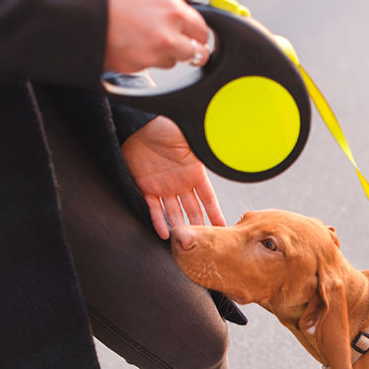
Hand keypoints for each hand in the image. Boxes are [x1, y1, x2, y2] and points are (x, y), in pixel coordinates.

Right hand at [104, 0, 215, 72]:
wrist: (73, 6)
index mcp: (174, 12)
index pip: (202, 30)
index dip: (196, 28)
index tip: (190, 27)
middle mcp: (167, 37)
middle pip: (196, 53)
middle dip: (189, 46)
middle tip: (174, 36)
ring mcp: (152, 55)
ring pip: (173, 62)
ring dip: (167, 53)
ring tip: (146, 35)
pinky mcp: (135, 68)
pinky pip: (150, 67)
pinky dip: (144, 58)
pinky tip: (131, 42)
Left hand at [121, 116, 226, 237]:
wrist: (139, 123)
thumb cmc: (168, 127)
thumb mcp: (192, 140)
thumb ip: (206, 151)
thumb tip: (229, 152)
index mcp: (195, 173)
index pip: (209, 199)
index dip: (215, 214)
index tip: (224, 229)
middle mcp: (181, 183)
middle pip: (192, 210)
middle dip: (199, 226)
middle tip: (205, 245)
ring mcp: (164, 186)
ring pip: (174, 212)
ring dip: (180, 227)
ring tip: (185, 244)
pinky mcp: (146, 186)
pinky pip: (154, 208)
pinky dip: (158, 221)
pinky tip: (165, 234)